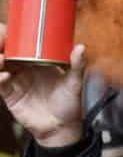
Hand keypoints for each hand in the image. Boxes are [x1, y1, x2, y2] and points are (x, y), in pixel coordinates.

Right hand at [0, 26, 83, 147]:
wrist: (61, 127)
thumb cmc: (68, 103)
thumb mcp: (74, 82)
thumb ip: (77, 65)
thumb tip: (81, 47)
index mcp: (38, 62)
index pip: (22, 46)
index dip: (12, 37)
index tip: (8, 30)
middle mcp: (24, 69)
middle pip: (6, 53)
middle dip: (1, 45)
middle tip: (2, 40)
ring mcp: (16, 81)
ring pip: (0, 67)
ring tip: (2, 58)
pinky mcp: (10, 95)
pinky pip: (0, 85)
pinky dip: (0, 79)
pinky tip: (6, 75)